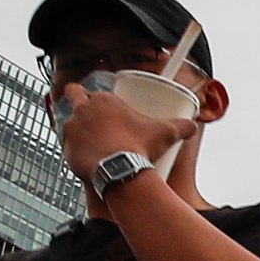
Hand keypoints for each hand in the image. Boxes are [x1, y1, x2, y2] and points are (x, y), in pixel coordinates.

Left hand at [52, 78, 186, 187]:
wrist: (121, 172)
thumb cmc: (139, 148)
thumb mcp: (165, 134)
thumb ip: (181, 127)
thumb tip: (193, 126)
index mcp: (104, 100)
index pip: (93, 88)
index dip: (96, 96)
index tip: (103, 105)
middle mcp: (83, 109)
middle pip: (72, 93)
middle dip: (76, 97)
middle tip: (88, 112)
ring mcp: (71, 129)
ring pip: (68, 121)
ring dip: (76, 128)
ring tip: (89, 139)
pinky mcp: (66, 149)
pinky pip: (66, 146)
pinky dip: (74, 151)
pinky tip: (86, 157)